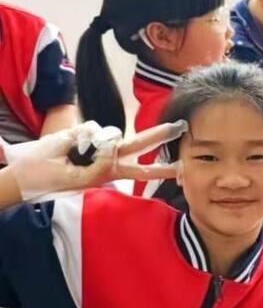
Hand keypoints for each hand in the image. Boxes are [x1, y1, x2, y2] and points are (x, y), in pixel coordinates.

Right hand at [2, 120, 184, 199]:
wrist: (34, 170)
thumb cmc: (59, 178)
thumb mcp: (84, 179)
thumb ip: (101, 166)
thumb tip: (112, 146)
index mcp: (114, 172)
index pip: (145, 172)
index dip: (164, 170)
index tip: (184, 168)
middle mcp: (112, 156)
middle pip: (141, 145)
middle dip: (160, 136)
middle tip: (180, 127)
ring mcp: (100, 143)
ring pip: (113, 134)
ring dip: (99, 144)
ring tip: (77, 156)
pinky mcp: (86, 131)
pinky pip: (92, 129)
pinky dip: (82, 138)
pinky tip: (71, 146)